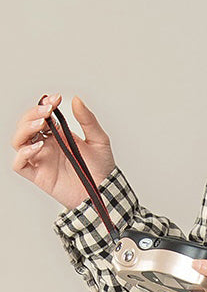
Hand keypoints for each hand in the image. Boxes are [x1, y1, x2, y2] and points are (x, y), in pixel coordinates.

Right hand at [11, 94, 115, 209]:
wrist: (103, 192)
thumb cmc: (101, 169)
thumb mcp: (99, 140)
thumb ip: (88, 120)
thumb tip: (76, 100)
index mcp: (58, 135)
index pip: (41, 115)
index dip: (43, 105)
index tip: (56, 99)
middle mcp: (46, 146)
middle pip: (26, 125)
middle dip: (33, 113)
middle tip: (47, 111)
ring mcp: (41, 160)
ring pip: (19, 141)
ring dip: (25, 129)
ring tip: (42, 124)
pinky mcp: (38, 176)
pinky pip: (19, 164)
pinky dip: (23, 153)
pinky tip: (39, 146)